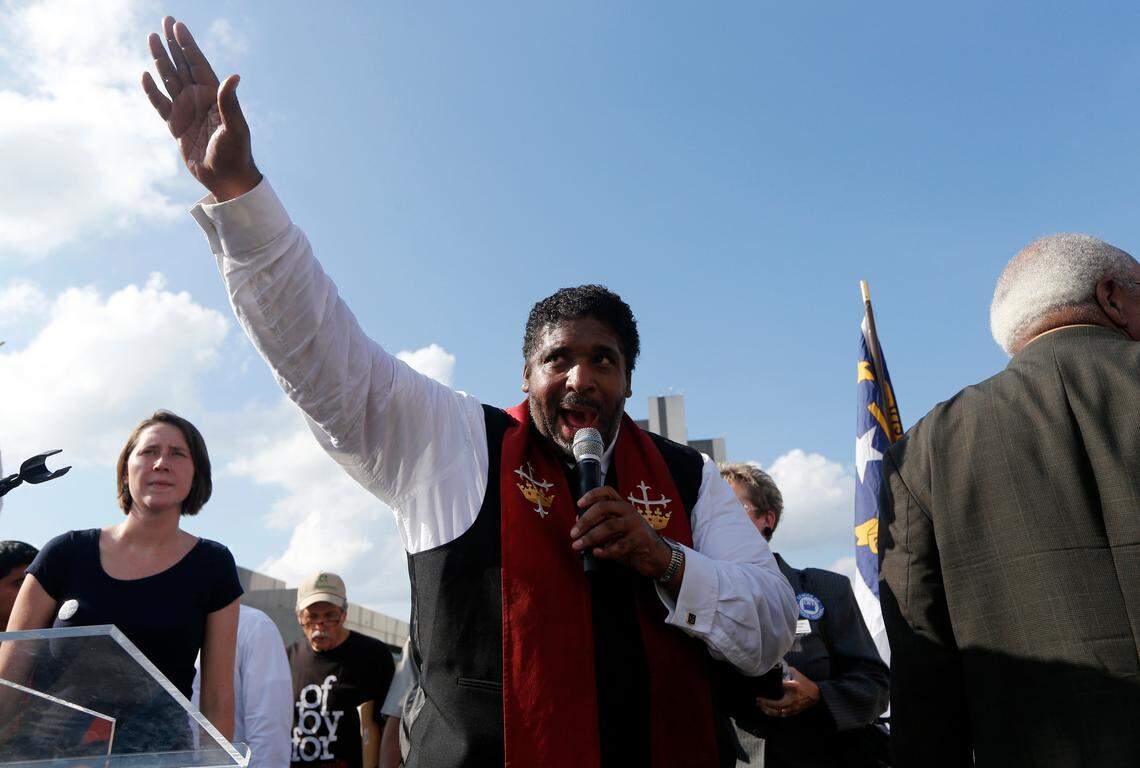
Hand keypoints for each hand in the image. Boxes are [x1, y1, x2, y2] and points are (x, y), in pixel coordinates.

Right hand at [141, 17, 260, 200]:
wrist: (226, 178)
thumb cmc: (236, 154)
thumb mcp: (235, 128)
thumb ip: (229, 102)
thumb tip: (233, 76)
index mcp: (213, 96)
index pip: (198, 64)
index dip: (187, 44)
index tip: (178, 25)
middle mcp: (199, 99)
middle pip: (182, 65)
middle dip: (173, 44)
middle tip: (165, 21)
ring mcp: (186, 111)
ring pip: (170, 79)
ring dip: (161, 59)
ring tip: (151, 38)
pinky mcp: (177, 126)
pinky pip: (160, 104)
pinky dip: (152, 91)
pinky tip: (145, 75)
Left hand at [570, 487, 675, 581]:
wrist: (656, 556)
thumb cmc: (632, 541)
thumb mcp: (617, 530)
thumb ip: (601, 525)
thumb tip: (578, 523)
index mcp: (622, 506)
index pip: (607, 491)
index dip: (592, 495)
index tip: (579, 504)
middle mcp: (629, 511)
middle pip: (603, 507)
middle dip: (585, 520)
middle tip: (573, 533)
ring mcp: (635, 524)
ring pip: (609, 526)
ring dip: (590, 537)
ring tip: (578, 545)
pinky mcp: (640, 540)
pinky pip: (619, 545)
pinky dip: (605, 550)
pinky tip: (596, 553)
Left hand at [757, 666, 820, 718]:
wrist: (815, 695)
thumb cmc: (805, 684)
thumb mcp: (797, 674)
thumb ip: (788, 670)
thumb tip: (777, 666)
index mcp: (793, 687)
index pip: (780, 687)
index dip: (771, 686)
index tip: (762, 688)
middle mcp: (792, 699)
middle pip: (777, 704)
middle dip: (766, 703)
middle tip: (758, 700)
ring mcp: (792, 707)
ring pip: (778, 712)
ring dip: (768, 710)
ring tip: (760, 706)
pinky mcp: (793, 711)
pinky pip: (781, 714)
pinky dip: (773, 713)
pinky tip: (767, 711)